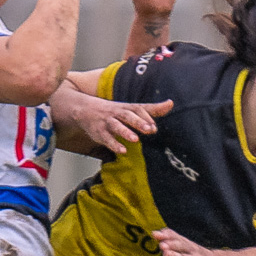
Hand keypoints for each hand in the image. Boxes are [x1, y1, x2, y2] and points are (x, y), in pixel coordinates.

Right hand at [50, 85, 169, 157]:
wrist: (85, 109)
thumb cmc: (114, 111)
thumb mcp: (132, 108)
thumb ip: (151, 109)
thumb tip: (171, 103)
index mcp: (127, 108)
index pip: (137, 109)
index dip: (146, 117)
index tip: (155, 126)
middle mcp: (117, 113)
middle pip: (128, 116)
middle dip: (138, 122)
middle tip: (150, 129)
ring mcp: (107, 122)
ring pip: (116, 126)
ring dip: (125, 132)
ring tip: (135, 139)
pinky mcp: (99, 133)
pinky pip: (106, 138)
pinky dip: (114, 145)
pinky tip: (122, 151)